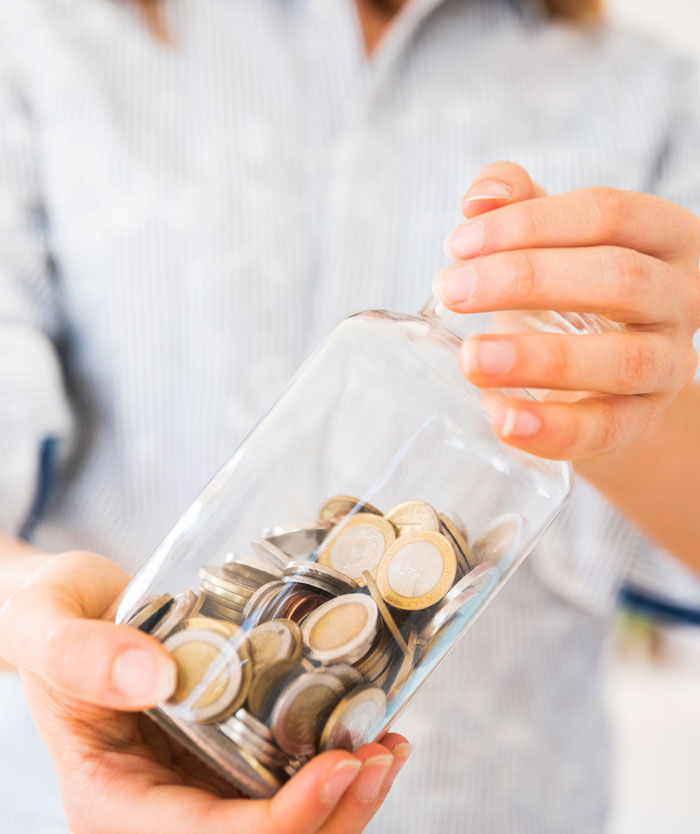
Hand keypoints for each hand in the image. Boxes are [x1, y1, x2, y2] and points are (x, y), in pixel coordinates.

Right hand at [0, 551, 410, 833]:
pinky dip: (336, 770)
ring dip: (346, 801)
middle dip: (332, 818)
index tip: (338, 766)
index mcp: (114, 802)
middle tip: (381, 758)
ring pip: (285, 825)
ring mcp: (199, 785)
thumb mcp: (47, 623)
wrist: (73, 609)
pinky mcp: (226, 755)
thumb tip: (156, 677)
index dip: (280, 823)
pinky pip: (286, 781)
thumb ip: (83, 653)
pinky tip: (372, 733)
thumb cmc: (51, 617)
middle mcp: (164, 809)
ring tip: (389, 747)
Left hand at [433, 161, 699, 459]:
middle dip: (525, 280)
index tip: (457, 244)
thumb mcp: (546, 242)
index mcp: (663, 236)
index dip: (528, 224)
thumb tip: (480, 198)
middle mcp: (680, 297)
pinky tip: (500, 418)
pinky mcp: (640, 422)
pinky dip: (550, 427)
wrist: (594, 376)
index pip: (607, 214)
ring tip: (472, 358)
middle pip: (618, 277)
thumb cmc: (566, 294)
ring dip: (541, 358)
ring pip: (622, 359)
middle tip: (451, 290)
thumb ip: (516, 203)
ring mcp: (668, 365)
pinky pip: (604, 429)